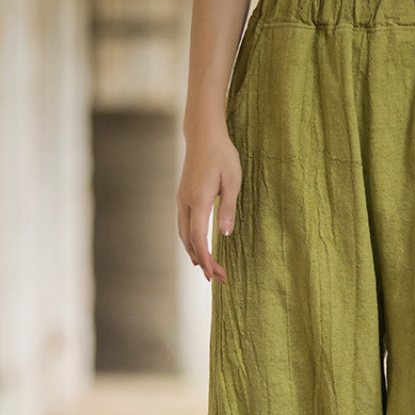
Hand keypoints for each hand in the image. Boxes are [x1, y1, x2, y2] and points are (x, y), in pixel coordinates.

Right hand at [176, 126, 241, 284]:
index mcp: (198, 200)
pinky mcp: (183, 198)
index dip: (206, 259)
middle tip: (220, 279)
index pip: (199, 238)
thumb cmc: (222, 155)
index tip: (215, 275)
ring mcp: (182, 200)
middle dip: (204, 263)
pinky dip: (190, 243)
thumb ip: (228, 207)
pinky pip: (184, 227)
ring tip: (209, 271)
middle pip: (190, 241)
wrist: (203, 135)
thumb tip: (225, 233)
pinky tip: (198, 251)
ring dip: (196, 255)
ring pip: (184, 236)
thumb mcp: (233, 180)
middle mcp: (185, 203)